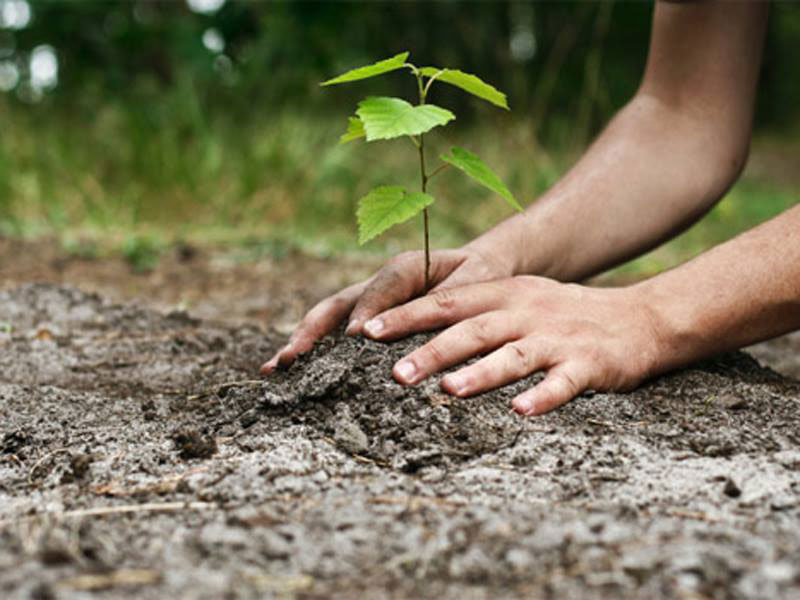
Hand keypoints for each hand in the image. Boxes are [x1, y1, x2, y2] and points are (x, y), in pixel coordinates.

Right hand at [260, 246, 512, 373]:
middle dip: (312, 331)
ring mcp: (369, 302)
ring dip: (302, 342)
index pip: (380, 290)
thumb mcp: (476, 282)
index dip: (366, 312)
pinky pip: (337, 332)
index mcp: (405, 268)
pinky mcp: (368, 318)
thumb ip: (452, 299)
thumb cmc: (480, 276)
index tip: (354, 339)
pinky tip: (293, 373)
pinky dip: (315, 350)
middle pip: (337, 305)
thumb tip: (427, 328)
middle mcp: (379, 284)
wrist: (479, 268)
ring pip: (329, 319)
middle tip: (290, 358)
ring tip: (275, 368)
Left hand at [359, 276, 662, 414]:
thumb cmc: (564, 314)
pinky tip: (520, 412)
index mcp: (505, 294)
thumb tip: (414, 332)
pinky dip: (542, 397)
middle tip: (395, 373)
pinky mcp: (589, 364)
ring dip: (481, 373)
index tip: (367, 331)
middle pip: (473, 329)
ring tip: (449, 391)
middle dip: (432, 350)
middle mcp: (527, 311)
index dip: (406, 315)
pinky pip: (562, 382)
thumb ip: (474, 310)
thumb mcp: (519, 300)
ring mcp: (558, 337)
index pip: (447, 301)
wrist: (639, 317)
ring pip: (514, 355)